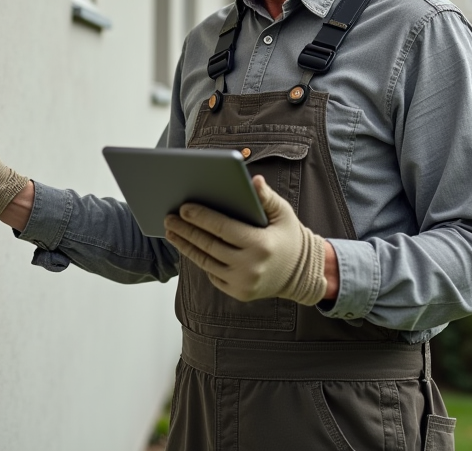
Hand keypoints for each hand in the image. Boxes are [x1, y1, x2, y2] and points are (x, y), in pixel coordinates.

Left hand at [164, 175, 327, 304]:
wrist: (302, 274)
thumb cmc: (289, 236)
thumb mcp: (283, 214)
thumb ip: (266, 196)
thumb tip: (254, 179)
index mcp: (260, 245)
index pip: (223, 228)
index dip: (201, 217)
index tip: (183, 208)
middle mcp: (250, 267)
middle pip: (209, 245)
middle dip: (186, 230)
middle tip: (169, 218)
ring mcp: (243, 283)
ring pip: (206, 261)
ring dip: (186, 246)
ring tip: (172, 232)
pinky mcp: (238, 293)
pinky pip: (212, 273)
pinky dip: (200, 259)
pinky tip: (188, 246)